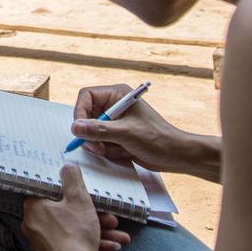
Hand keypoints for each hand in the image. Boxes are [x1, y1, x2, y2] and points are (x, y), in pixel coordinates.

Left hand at [22, 165, 129, 250]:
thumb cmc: (75, 234)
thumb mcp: (79, 200)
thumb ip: (73, 180)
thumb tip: (67, 166)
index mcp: (34, 207)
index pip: (52, 192)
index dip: (73, 192)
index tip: (86, 194)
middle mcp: (34, 224)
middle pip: (68, 214)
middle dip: (94, 216)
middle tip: (110, 217)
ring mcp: (43, 243)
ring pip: (74, 231)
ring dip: (98, 231)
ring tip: (119, 235)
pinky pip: (73, 245)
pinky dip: (91, 244)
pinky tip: (112, 246)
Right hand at [70, 84, 200, 173]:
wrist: (175, 155)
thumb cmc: (158, 138)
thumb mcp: (126, 133)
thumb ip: (99, 130)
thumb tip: (76, 127)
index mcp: (117, 94)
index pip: (87, 96)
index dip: (79, 112)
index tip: (79, 129)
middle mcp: (113, 105)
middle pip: (86, 115)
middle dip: (90, 133)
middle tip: (97, 145)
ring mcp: (115, 121)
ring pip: (91, 131)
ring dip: (99, 143)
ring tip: (113, 150)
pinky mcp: (116, 135)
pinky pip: (99, 141)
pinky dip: (107, 150)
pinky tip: (122, 152)